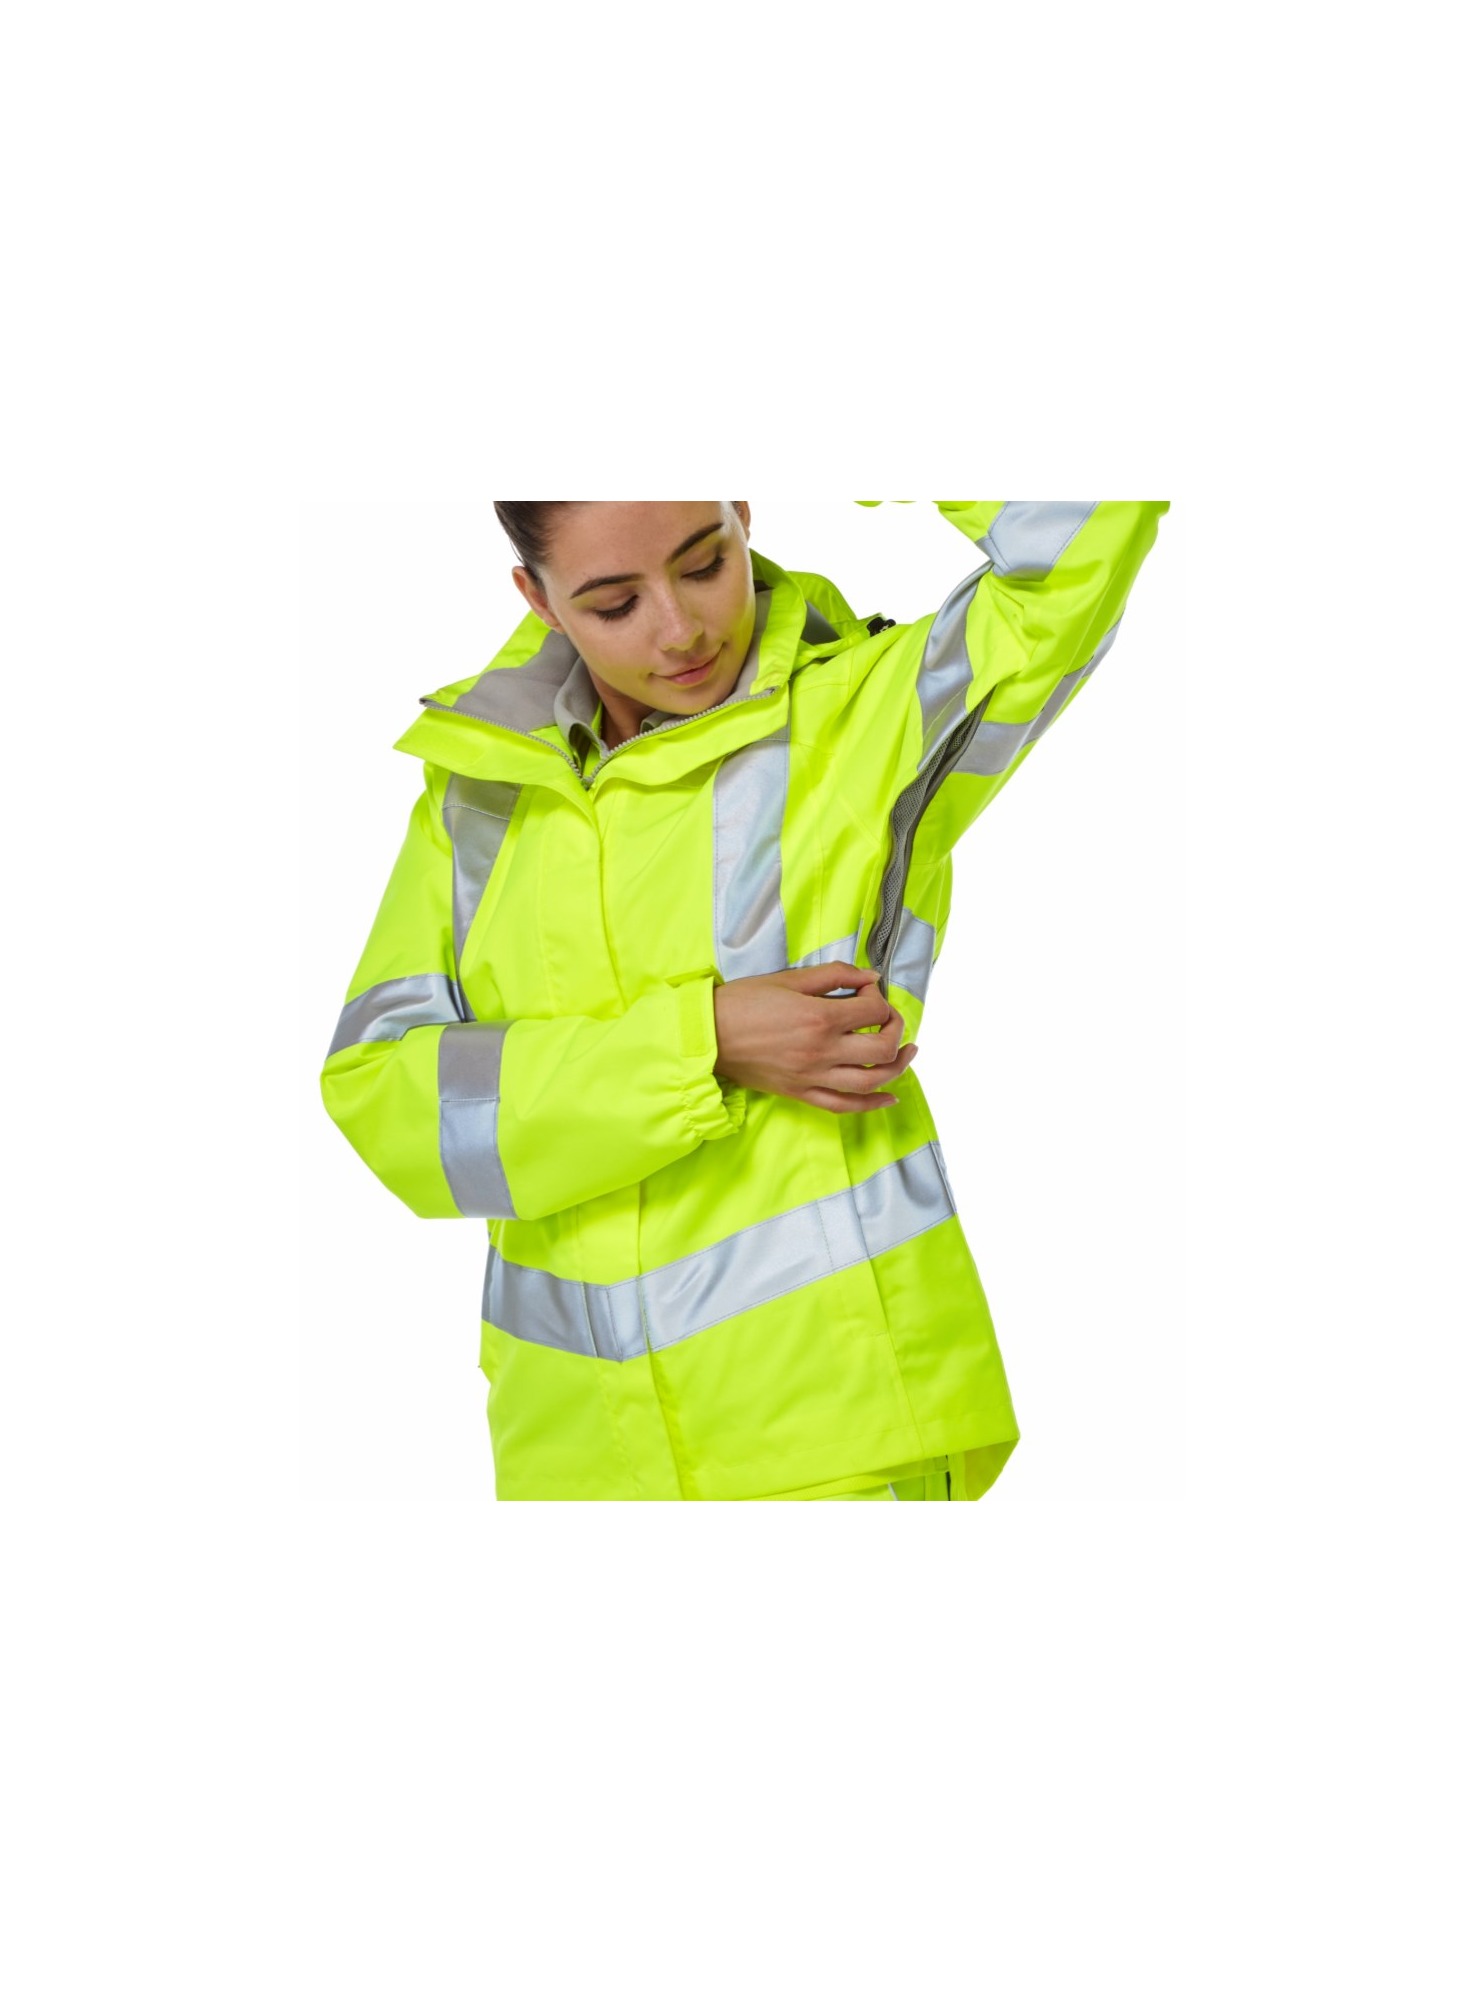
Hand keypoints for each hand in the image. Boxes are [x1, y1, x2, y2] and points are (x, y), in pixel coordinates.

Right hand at [712, 963, 917, 1114]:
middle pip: (882, 1048)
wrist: (707, 1035)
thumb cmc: (743, 1002)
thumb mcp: (789, 978)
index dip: (878, 997)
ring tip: (907, 1052)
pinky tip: (890, 1097)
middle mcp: (822, 1051)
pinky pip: (845, 1106)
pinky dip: (872, 1105)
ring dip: (897, 1067)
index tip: (866, 991)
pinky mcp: (801, 1093)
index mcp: (819, 1018)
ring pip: (871, 1081)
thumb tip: (870, 978)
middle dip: (895, 1029)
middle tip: (889, 1019)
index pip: (873, 1011)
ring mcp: (813, 1077)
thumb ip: (834, 975)